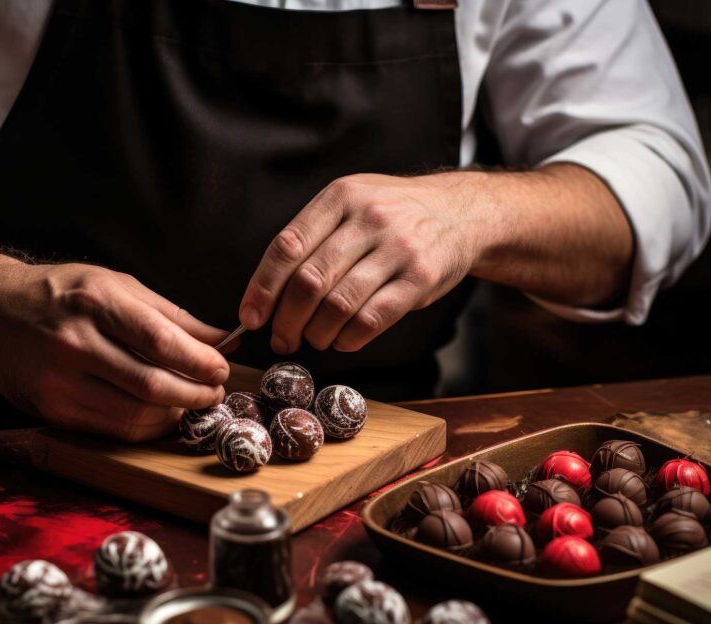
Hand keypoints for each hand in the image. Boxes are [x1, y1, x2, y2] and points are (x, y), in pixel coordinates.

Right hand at [0, 263, 230, 440]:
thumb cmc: (61, 293)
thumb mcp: (115, 284)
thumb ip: (170, 314)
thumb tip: (219, 338)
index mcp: (94, 302)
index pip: (160, 342)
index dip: (199, 362)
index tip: (222, 368)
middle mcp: (74, 343)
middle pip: (151, 385)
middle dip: (194, 394)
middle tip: (214, 391)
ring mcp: (58, 382)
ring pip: (134, 415)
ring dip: (173, 414)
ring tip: (191, 402)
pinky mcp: (51, 410)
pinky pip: (112, 429)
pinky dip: (145, 427)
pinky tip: (160, 414)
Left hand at [239, 173, 479, 352]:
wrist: (460, 213)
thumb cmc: (391, 215)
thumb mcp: (350, 204)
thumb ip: (312, 237)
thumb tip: (265, 292)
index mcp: (340, 197)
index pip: (288, 246)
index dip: (263, 287)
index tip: (250, 316)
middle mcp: (368, 218)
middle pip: (310, 281)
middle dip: (286, 319)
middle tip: (281, 338)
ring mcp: (397, 248)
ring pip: (339, 304)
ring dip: (317, 333)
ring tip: (313, 339)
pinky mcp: (420, 278)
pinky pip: (372, 319)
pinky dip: (348, 339)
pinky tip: (342, 340)